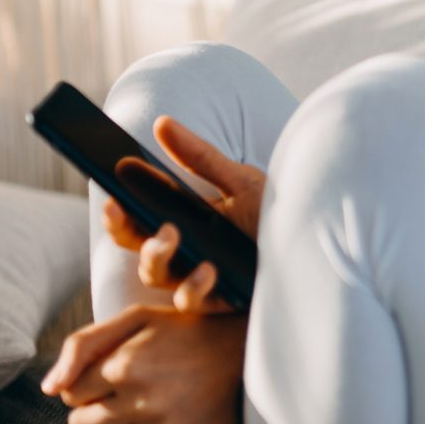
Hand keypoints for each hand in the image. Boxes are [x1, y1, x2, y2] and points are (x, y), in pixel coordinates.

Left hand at [40, 302, 249, 423]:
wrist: (245, 353)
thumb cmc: (186, 330)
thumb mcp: (136, 319)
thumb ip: (84, 344)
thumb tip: (48, 388)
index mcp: (125, 364)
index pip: (69, 392)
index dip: (81, 384)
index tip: (102, 375)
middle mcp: (141, 400)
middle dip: (86, 412)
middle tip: (110, 398)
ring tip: (126, 413)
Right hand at [103, 114, 265, 314]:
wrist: (316, 247)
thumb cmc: (275, 215)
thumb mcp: (239, 180)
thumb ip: (200, 158)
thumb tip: (162, 123)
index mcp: (184, 219)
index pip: (137, 216)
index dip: (117, 208)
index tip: (108, 192)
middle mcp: (184, 250)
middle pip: (135, 245)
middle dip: (122, 228)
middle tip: (121, 208)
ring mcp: (197, 276)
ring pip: (154, 274)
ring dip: (155, 254)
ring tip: (171, 234)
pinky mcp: (218, 300)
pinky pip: (191, 300)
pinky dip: (193, 286)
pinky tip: (208, 269)